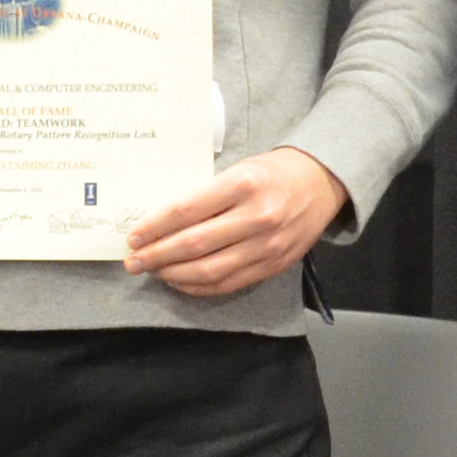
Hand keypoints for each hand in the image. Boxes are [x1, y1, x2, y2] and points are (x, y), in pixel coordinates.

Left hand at [123, 146, 347, 298]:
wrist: (322, 181)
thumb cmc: (274, 171)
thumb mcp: (239, 169)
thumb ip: (207, 195)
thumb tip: (161, 222)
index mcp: (243, 184)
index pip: (187, 210)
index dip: (155, 227)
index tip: (133, 237)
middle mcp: (257, 216)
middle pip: (194, 244)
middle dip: (156, 256)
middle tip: (133, 261)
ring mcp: (267, 245)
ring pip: (210, 270)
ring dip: (174, 275)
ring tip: (154, 272)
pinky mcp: (274, 265)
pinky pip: (229, 284)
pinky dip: (199, 287)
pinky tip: (181, 282)